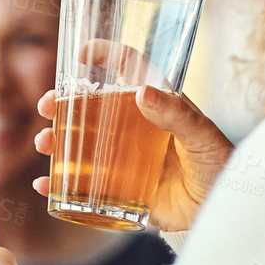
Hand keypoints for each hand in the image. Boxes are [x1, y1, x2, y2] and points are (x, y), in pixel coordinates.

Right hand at [30, 51, 234, 232]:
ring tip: (45, 144)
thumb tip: (141, 91)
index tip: (81, 52)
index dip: (106, 55)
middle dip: (62, 105)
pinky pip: (81, 186)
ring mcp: (122, 159)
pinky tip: (45, 185)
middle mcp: (134, 128)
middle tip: (46, 107)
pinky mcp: (117, 190)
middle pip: (90, 107)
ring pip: (79, 144)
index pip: (129, 70)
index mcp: (156, 105)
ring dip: (55, 142)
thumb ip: (178, 115)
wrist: (219, 212)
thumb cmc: (219, 167)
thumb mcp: (203, 137)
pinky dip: (58, 186)